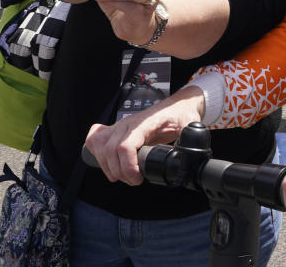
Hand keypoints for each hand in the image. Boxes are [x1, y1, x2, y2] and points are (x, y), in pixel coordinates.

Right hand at [85, 86, 206, 185]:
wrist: (178, 106)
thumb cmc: (182, 115)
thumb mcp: (189, 126)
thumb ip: (189, 141)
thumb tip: (185, 159)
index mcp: (146, 123)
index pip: (125, 145)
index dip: (127, 167)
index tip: (138, 179)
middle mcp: (129, 122)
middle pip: (110, 150)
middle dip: (120, 172)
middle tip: (134, 180)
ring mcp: (120, 124)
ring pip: (101, 146)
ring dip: (108, 167)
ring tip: (124, 176)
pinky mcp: (117, 128)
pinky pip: (96, 138)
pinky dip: (97, 152)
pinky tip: (107, 162)